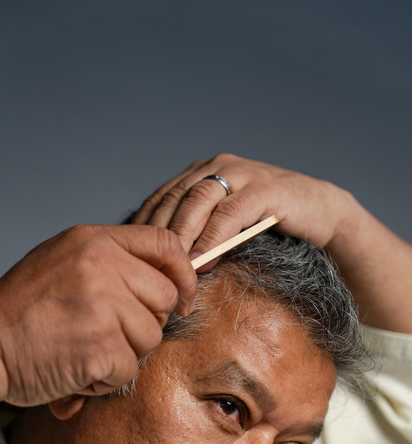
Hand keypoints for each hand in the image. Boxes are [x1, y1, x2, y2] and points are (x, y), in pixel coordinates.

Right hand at [0, 224, 195, 411]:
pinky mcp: (102, 345)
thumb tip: (162, 280)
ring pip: (150, 337)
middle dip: (145, 322)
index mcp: (94, 241)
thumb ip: (112, 262)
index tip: (181, 299)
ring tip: (85, 349)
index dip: (182, 275)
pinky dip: (106, 378)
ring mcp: (103, 305)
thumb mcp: (65, 261)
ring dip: (124, 353)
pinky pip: (129, 368)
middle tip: (110, 332)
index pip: (165, 245)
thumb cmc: (22, 308)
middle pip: (164, 297)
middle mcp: (102, 266)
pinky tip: (77, 368)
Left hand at [135, 153, 411, 333]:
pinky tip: (203, 259)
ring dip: (182, 235)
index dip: (144, 227)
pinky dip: (213, 237)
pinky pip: (230, 213)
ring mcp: (241, 173)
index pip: (161, 198)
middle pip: (174, 199)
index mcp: (200, 173)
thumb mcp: (224, 224)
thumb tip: (159, 261)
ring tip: (172, 266)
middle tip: (147, 267)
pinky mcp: (264, 188)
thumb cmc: (267, 224)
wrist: (321, 213)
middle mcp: (216, 167)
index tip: (131, 257)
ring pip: (197, 202)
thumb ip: (196, 230)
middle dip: (158, 234)